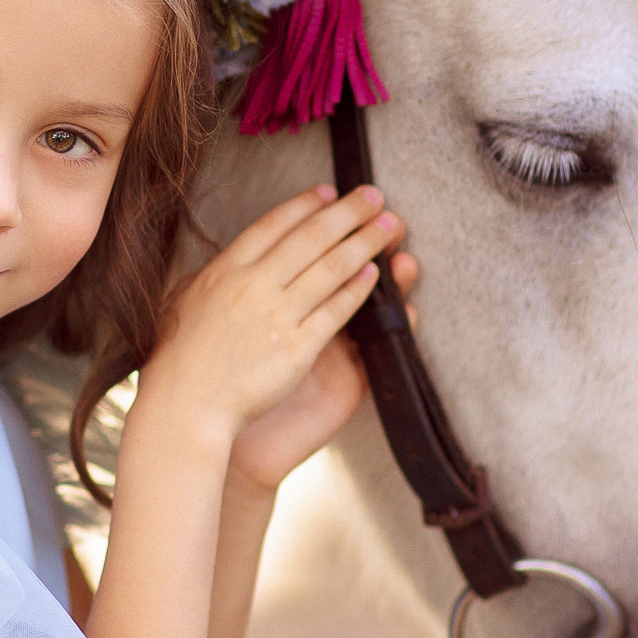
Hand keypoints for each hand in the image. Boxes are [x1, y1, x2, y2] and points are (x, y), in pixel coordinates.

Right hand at [134, 185, 405, 460]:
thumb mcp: (182, 301)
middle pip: (310, 237)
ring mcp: (277, 316)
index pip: (273, 224)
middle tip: (374, 195)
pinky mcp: (296, 348)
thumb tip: (227, 260)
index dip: (305, 204)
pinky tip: (374, 274)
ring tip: (389, 226)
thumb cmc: (177, 360)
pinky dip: (357, 289)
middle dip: (348, 212)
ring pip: (330, 268)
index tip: (329, 191)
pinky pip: (335, 311)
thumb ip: (210, 277)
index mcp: (225, 271)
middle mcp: (253, 285)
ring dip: (363, 242)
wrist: (184, 407)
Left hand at [226, 246, 417, 495]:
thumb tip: (253, 258)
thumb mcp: (232, 327)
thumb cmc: (225, 381)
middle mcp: (316, 319)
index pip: (313, 254)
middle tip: (389, 221)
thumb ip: (246, 294)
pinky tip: (411, 310)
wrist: (233, 439)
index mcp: (285, 301)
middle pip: (351, 271)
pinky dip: (397, 329)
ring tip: (406, 262)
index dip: (328, 227)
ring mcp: (339, 348)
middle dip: (367, 244)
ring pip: (375, 306)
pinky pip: (380, 349)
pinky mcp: (351, 381)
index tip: (341, 198)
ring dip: (393, 283)